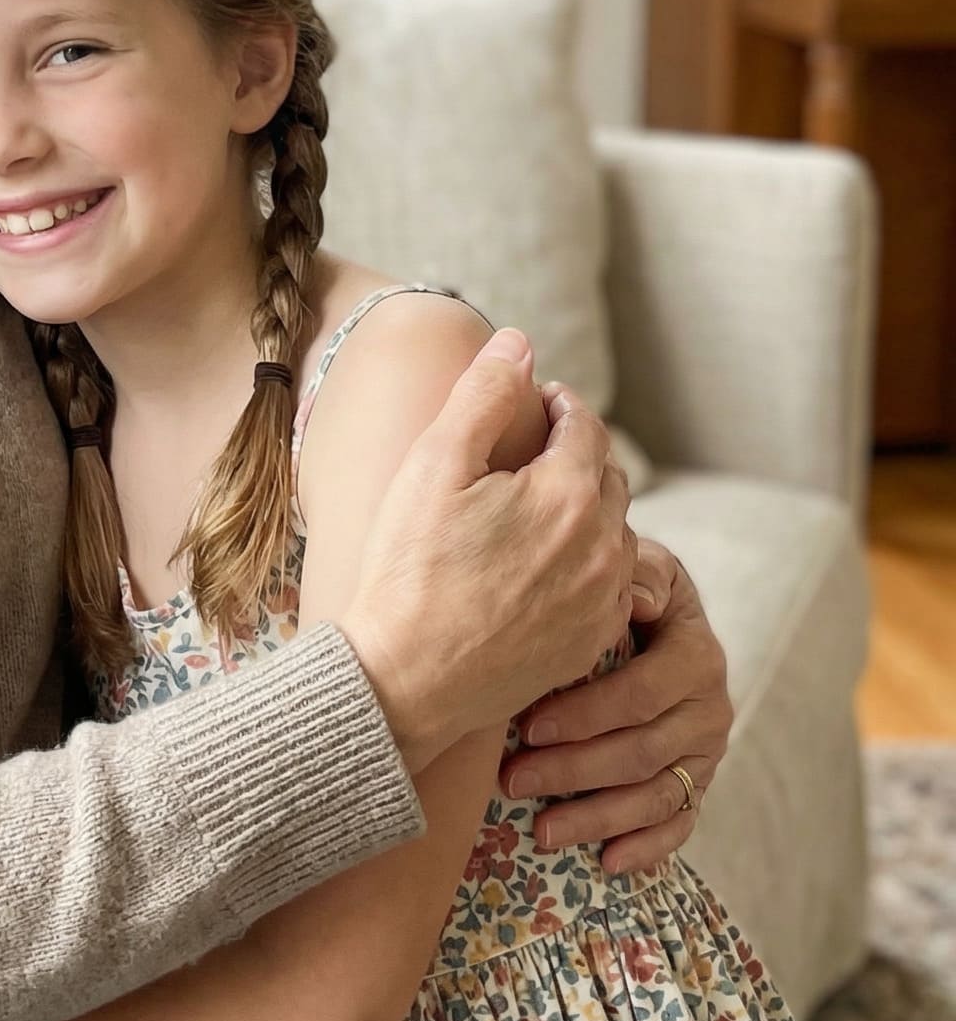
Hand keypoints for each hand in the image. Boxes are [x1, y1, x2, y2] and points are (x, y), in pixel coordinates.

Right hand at [340, 333, 634, 772]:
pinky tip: (541, 562)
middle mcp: (604, 546)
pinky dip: (586, 560)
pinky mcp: (591, 642)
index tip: (531, 399)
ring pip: (613, 531)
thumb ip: (482, 395)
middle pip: (607, 474)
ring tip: (533, 503)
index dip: (558, 403)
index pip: (584, 424)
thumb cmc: (410, 568)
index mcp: (569, 494)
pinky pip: (609, 584)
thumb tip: (518, 343)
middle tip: (531, 444)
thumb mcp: (434, 465)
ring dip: (585, 506)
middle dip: (575, 449)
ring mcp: (603, 599)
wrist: (407, 678)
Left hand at [502, 539, 731, 874]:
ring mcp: (707, 751)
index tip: (526, 725)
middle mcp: (711, 707)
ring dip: (597, 818)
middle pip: (641, 752)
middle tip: (512, 780)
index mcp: (695, 653)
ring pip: (655, 796)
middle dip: (573, 770)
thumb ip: (634, 575)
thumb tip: (632, 596)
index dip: (585, 713)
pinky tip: (607, 864)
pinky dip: (646, 849)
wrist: (651, 610)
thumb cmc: (623, 586)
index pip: (641, 693)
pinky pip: (678, 823)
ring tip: (541, 832)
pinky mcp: (697, 782)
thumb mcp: (634, 564)